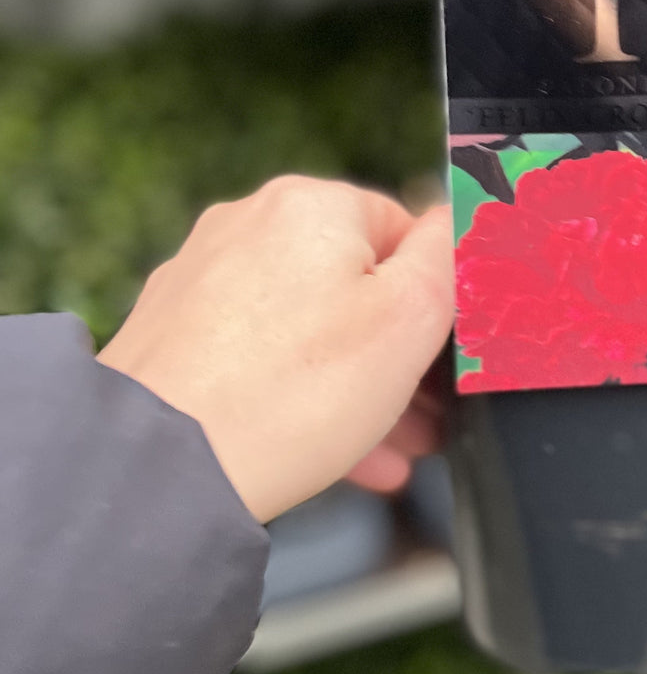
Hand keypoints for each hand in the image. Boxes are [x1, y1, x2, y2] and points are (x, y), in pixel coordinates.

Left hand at [98, 176, 454, 522]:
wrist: (159, 469)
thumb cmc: (292, 392)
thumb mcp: (410, 316)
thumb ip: (450, 253)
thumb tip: (460, 217)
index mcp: (314, 205)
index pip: (407, 233)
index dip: (437, 302)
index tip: (447, 361)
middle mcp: (253, 224)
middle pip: (356, 284)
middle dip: (398, 354)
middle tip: (427, 417)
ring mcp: (206, 276)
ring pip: (311, 325)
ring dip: (358, 382)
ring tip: (390, 450)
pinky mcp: (174, 330)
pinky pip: (262, 354)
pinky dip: (303, 393)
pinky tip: (336, 454)